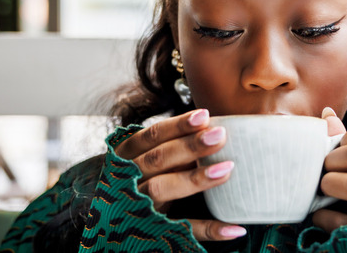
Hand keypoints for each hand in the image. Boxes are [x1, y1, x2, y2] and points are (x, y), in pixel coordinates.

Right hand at [115, 109, 246, 240]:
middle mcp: (128, 178)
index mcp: (127, 156)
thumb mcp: (145, 159)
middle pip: (157, 159)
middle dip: (189, 147)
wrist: (112, 220)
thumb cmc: (141, 178)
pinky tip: (235, 227)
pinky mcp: (152, 232)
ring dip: (195, 179)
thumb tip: (213, 128)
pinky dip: (208, 230)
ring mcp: (137, 205)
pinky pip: (181, 230)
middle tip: (220, 136)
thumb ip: (171, 146)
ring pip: (161, 189)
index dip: (177, 126)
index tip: (205, 116)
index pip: (151, 136)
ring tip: (227, 170)